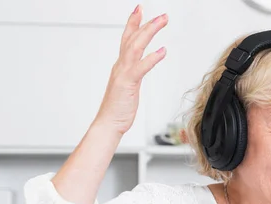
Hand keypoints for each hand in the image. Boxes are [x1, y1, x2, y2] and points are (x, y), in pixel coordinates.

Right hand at [94, 5, 167, 135]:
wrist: (108, 124)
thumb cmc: (118, 109)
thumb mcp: (127, 87)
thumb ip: (132, 75)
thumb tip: (139, 68)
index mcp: (121, 66)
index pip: (127, 40)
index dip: (133, 23)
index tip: (139, 10)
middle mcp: (120, 66)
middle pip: (132, 38)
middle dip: (145, 23)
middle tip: (161, 14)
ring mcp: (123, 73)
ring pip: (136, 47)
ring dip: (149, 32)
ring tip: (162, 21)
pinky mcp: (127, 84)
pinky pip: (141, 67)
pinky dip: (152, 58)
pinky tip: (162, 51)